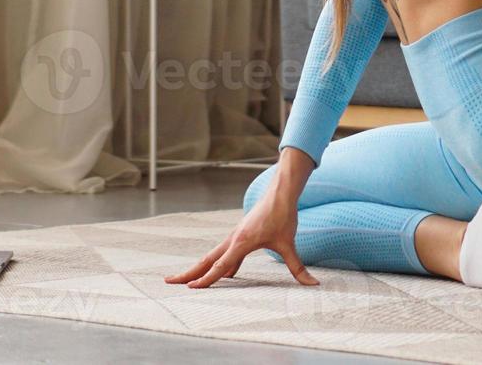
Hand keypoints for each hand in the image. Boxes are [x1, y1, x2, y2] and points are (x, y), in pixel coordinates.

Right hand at [163, 167, 317, 287]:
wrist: (281, 192)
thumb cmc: (283, 215)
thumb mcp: (289, 243)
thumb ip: (297, 267)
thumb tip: (313, 285)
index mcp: (241, 242)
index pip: (221, 266)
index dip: (207, 280)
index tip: (192, 289)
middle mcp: (233, 239)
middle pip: (206, 260)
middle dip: (188, 273)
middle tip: (169, 281)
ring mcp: (235, 236)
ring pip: (212, 255)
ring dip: (199, 267)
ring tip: (186, 280)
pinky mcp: (241, 234)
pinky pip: (226, 252)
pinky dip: (220, 264)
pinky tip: (228, 274)